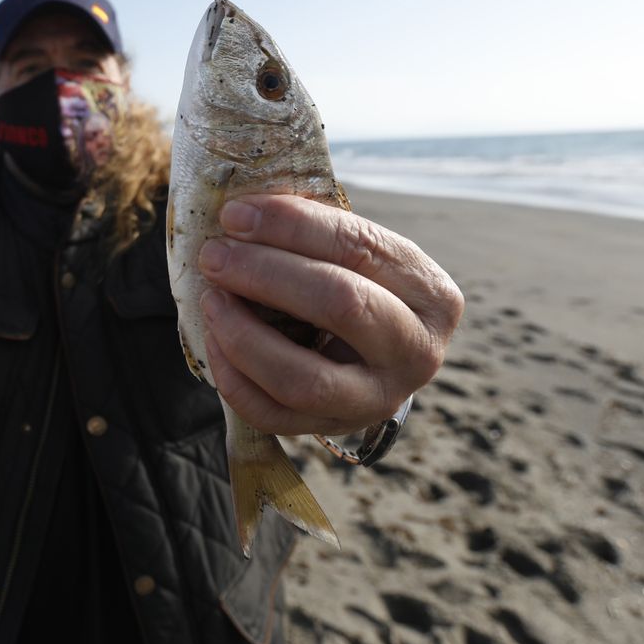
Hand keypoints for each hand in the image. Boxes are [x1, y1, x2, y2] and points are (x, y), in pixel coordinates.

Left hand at [197, 195, 463, 437]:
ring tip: (211, 299)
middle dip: (266, 274)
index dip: (291, 227)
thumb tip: (241, 215)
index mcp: (431, 294)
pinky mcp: (333, 428)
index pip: (358, 247)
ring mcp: (377, 400)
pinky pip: (272, 414)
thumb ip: (315, 233)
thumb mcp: (359, 254)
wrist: (377, 355)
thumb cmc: (360, 285)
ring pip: (303, 378)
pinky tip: (215, 339)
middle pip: (340, 306)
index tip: (236, 215)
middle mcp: (416, 353)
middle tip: (215, 256)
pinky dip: (233, 378)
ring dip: (243, 335)